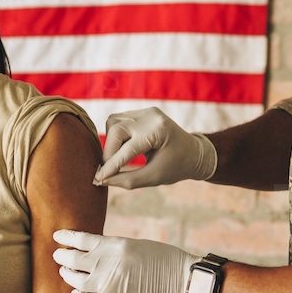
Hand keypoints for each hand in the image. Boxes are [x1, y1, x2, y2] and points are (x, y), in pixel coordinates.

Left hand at [53, 230, 199, 292]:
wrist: (181, 281)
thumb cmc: (164, 261)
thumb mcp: (136, 246)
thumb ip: (114, 251)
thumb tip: (97, 256)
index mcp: (113, 244)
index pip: (80, 239)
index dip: (65, 237)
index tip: (57, 236)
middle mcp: (105, 262)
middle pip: (71, 259)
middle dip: (62, 257)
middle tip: (58, 256)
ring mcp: (105, 283)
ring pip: (74, 279)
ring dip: (68, 275)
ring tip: (66, 273)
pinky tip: (77, 292)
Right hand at [93, 108, 216, 189]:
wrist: (194, 153)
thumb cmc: (177, 167)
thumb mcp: (154, 178)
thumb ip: (127, 180)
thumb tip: (101, 180)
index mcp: (158, 131)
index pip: (126, 149)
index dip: (110, 165)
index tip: (98, 178)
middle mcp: (151, 116)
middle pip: (115, 129)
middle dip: (108, 152)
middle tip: (107, 170)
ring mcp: (146, 111)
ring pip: (113, 122)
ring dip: (110, 142)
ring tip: (117, 159)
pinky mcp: (142, 112)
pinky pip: (119, 120)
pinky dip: (116, 135)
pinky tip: (123, 149)